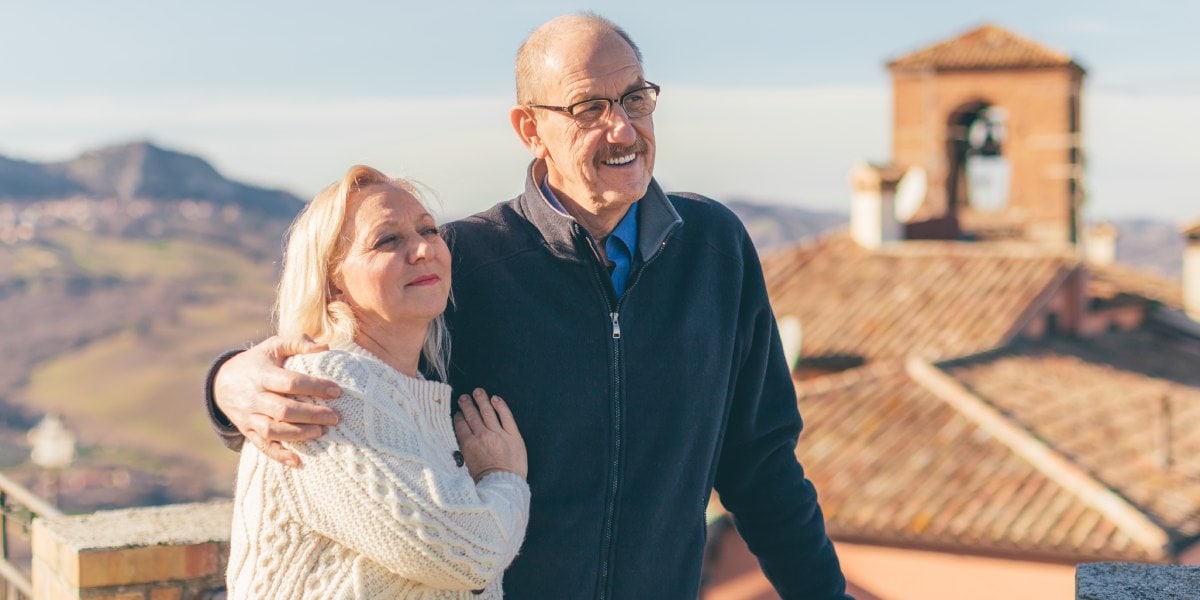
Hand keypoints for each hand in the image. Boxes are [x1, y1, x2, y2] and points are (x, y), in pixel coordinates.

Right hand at [214, 335, 340, 465]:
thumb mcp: (273, 345)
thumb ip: (298, 342)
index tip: (336, 391)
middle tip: (335, 417)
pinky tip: (297, 461)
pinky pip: (262, 446)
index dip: (314, 386)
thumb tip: (326, 347)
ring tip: (321, 433)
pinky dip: (279, 455)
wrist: (221, 382)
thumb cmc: (257, 361)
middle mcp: (253, 397)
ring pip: (272, 430)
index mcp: (261, 374)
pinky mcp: (247, 431)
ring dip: (298, 434)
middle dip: (311, 414)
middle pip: (282, 410)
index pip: (290, 382)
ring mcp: (249, 417)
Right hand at [452, 388, 526, 480]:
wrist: (504, 486)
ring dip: (481, 400)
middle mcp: (482, 436)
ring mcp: (498, 434)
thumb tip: (459, 442)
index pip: (460, 424)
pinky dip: (500, 406)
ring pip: (487, 412)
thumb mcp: (466, 467)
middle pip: (472, 415)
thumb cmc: (485, 481)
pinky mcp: (513, 435)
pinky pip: (506, 416)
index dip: (459, 416)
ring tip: (478, 391)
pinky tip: (495, 398)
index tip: (458, 413)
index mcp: (468, 444)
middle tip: (464, 397)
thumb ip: (462, 452)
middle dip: (467, 404)